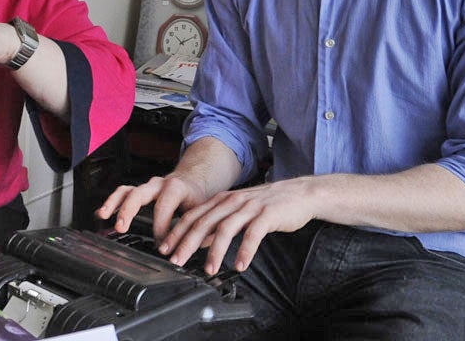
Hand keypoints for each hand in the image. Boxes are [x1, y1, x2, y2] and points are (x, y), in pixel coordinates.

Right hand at [96, 173, 209, 245]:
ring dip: (114, 203)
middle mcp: (158, 184)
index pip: (164, 206)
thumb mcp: (201, 212)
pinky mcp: (139, 191)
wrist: (193, 182)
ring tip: (103, 215)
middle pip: (139, 193)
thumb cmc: (196, 199)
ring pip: (127, 191)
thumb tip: (190, 248)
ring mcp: (147, 187)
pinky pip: (123, 193)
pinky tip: (102, 213)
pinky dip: (112, 202)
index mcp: (176, 188)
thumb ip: (196, 229)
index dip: (161, 227)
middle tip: (121, 228)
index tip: (161, 246)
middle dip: (128, 210)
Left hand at [158, 179, 314, 275]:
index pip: (193, 216)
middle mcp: (232, 201)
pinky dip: (244, 251)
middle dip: (187, 243)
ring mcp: (249, 207)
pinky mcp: (267, 215)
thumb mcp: (238, 208)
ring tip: (209, 270)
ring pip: (225, 228)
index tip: (166, 249)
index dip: (177, 232)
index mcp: (222, 200)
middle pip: (204, 222)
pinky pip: (253, 234)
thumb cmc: (268, 204)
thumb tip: (198, 240)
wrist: (299, 193)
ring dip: (215, 251)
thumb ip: (218, 221)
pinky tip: (240, 265)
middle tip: (177, 261)